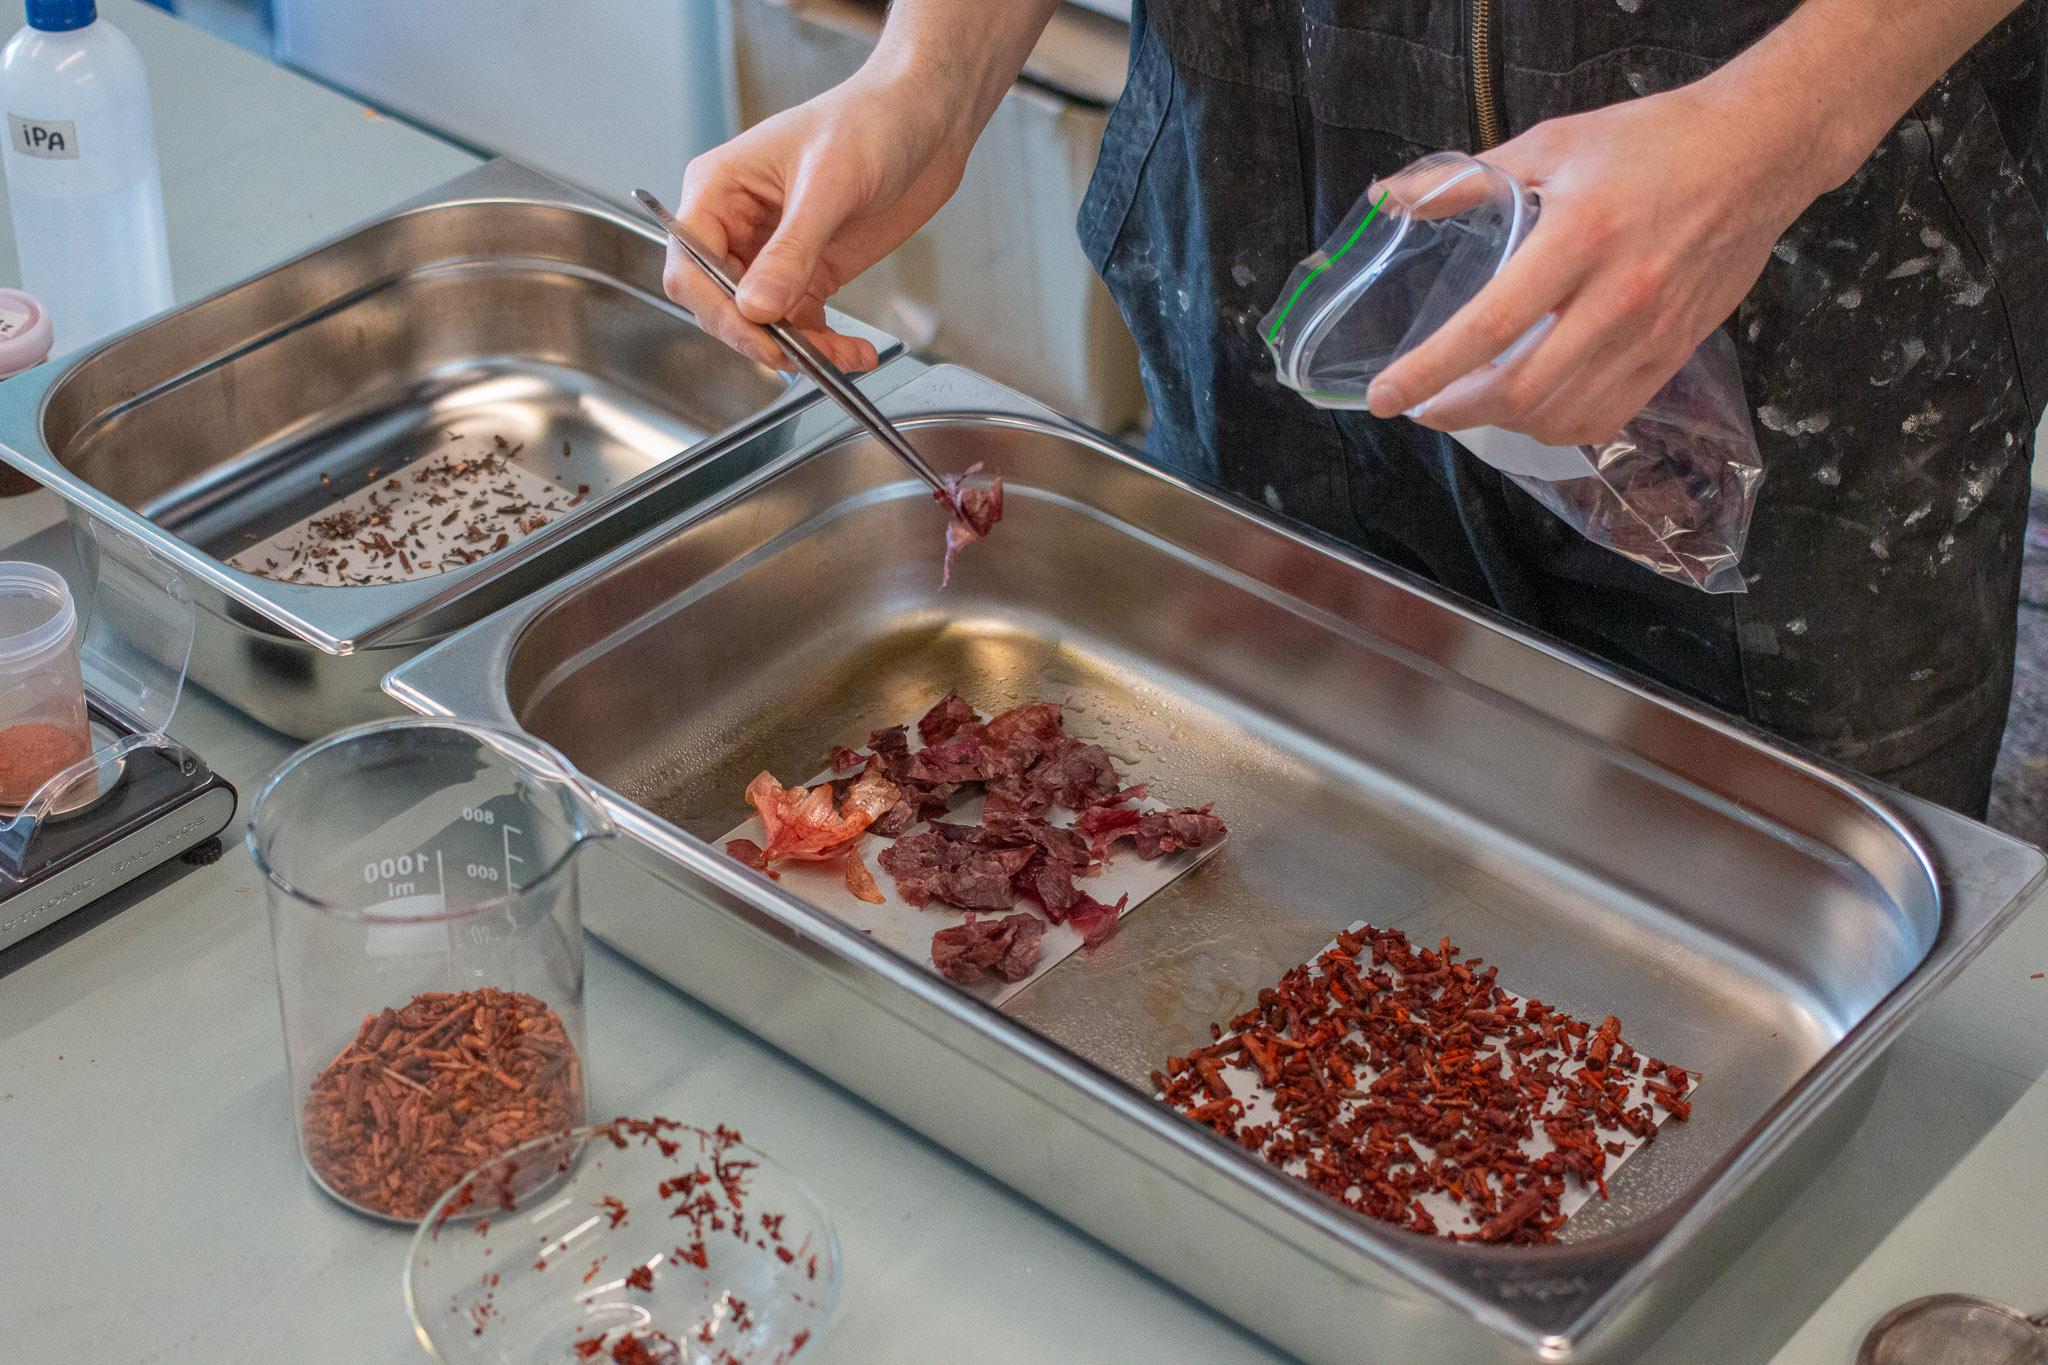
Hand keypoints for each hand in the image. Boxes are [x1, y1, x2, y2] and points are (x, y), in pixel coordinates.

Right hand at [665, 72, 972, 372]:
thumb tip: (757, 307)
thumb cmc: (870, 121)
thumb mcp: (829, 184)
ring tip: (841, 358)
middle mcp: (737, 224)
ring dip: (798, 349)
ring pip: (763, 322)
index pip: (690, 266)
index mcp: (719, 190)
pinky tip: (855, 353)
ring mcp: (773, 251)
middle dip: (759, 335)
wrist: (924, 120)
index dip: (717, 308)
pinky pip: (802, 323)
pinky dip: (826, 345)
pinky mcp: (810, 270)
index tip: (757, 334)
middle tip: (800, 356)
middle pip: (720, 303)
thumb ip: (792, 249)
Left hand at [1364, 81, 1828, 445]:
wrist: (1760, 154)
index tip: (1385, 397)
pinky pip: (1606, 417)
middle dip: (1456, 411)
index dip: (1428, 371)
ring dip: (1503, 425)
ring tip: (1471, 405)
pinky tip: (1533, 411)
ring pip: (1561, 416)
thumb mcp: (1554, 143)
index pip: (1488, 327)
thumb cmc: (1653, 142)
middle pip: (1520, 391)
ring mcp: (1650, 335)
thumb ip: (1468, 180)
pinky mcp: (1675, 354)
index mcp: (1578, 238)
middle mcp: (1616, 298)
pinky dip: (1558, 427)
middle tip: (1423, 406)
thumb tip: (1390, 199)